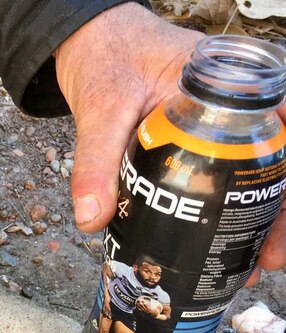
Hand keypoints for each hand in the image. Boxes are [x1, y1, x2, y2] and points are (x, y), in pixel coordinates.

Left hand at [55, 2, 284, 283]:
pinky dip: (225, 214)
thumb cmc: (107, 58)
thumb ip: (96, 161)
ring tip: (251, 266)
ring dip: (258, 221)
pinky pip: (223, 180)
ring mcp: (222, 127)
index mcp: (231, 83)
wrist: (90, 43)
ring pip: (256, 176)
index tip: (284, 207)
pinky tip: (220, 250)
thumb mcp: (100, 108)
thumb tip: (91, 219)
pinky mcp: (201, 146)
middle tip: (269, 257)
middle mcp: (239, 105)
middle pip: (277, 159)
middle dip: (279, 211)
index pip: (283, 122)